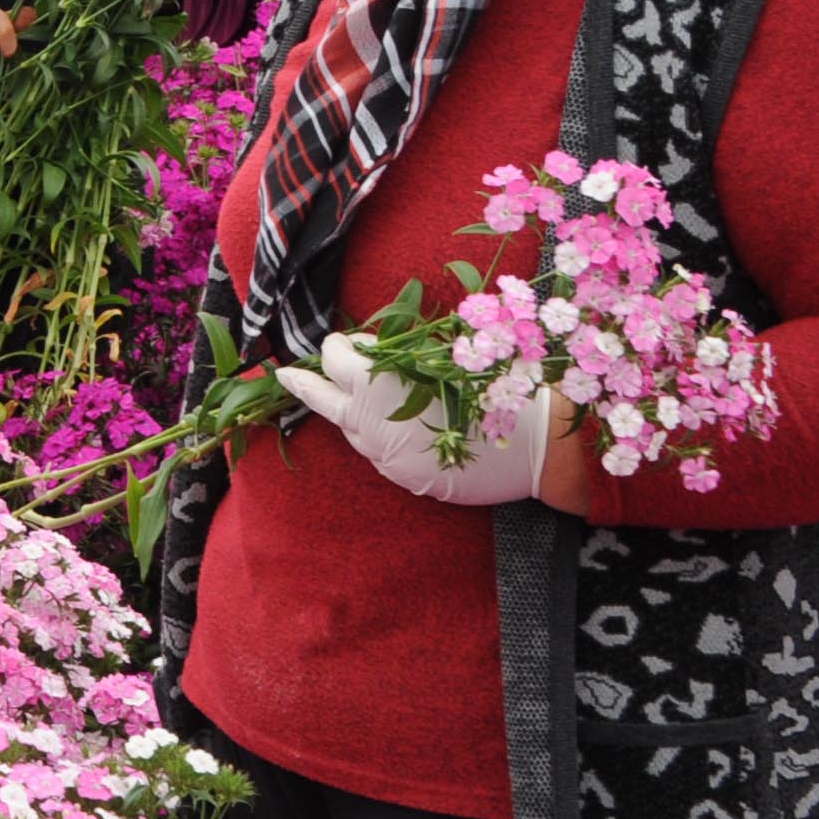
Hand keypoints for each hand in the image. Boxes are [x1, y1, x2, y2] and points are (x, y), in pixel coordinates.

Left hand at [274, 332, 558, 504]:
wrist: (533, 444)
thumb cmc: (491, 388)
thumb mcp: (439, 357)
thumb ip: (395, 356)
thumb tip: (366, 350)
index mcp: (376, 383)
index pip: (335, 359)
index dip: (339, 347)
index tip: (344, 342)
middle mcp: (370, 420)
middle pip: (321, 396)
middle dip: (303, 382)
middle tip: (285, 374)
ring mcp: (384, 453)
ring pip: (350, 428)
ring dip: (349, 410)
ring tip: (347, 398)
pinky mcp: (403, 476)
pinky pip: (378, 452)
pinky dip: (379, 436)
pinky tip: (394, 427)